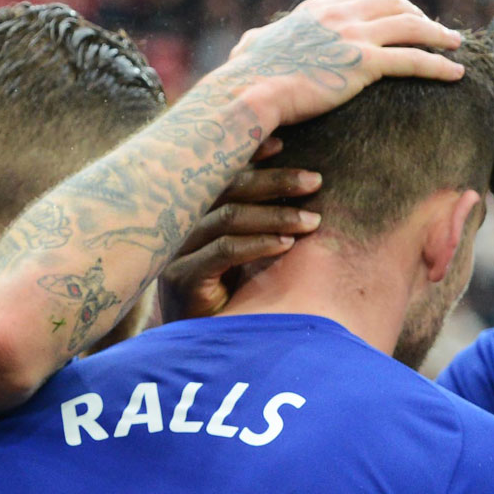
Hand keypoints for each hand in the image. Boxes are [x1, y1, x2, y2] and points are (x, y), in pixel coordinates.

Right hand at [158, 158, 323, 321]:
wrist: (202, 350)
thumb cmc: (231, 299)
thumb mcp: (247, 255)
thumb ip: (260, 222)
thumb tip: (303, 190)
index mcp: (195, 211)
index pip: (221, 172)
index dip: (250, 154)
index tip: (283, 143)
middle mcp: (181, 224)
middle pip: (228, 187)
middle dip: (276, 181)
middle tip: (315, 181)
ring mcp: (178, 250)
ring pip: (229, 216)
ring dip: (276, 214)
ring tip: (313, 221)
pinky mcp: (181, 278)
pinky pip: (224, 250)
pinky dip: (259, 244)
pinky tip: (286, 245)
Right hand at [221, 0, 463, 129]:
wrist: (251, 92)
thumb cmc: (245, 80)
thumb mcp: (250, 50)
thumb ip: (258, 42)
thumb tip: (247, 46)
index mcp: (313, 12)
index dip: (379, 7)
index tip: (394, 17)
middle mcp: (337, 15)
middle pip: (390, 2)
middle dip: (415, 12)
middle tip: (432, 28)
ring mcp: (353, 36)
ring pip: (409, 26)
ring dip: (437, 33)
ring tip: (455, 44)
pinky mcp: (365, 63)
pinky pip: (413, 60)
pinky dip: (439, 65)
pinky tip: (456, 74)